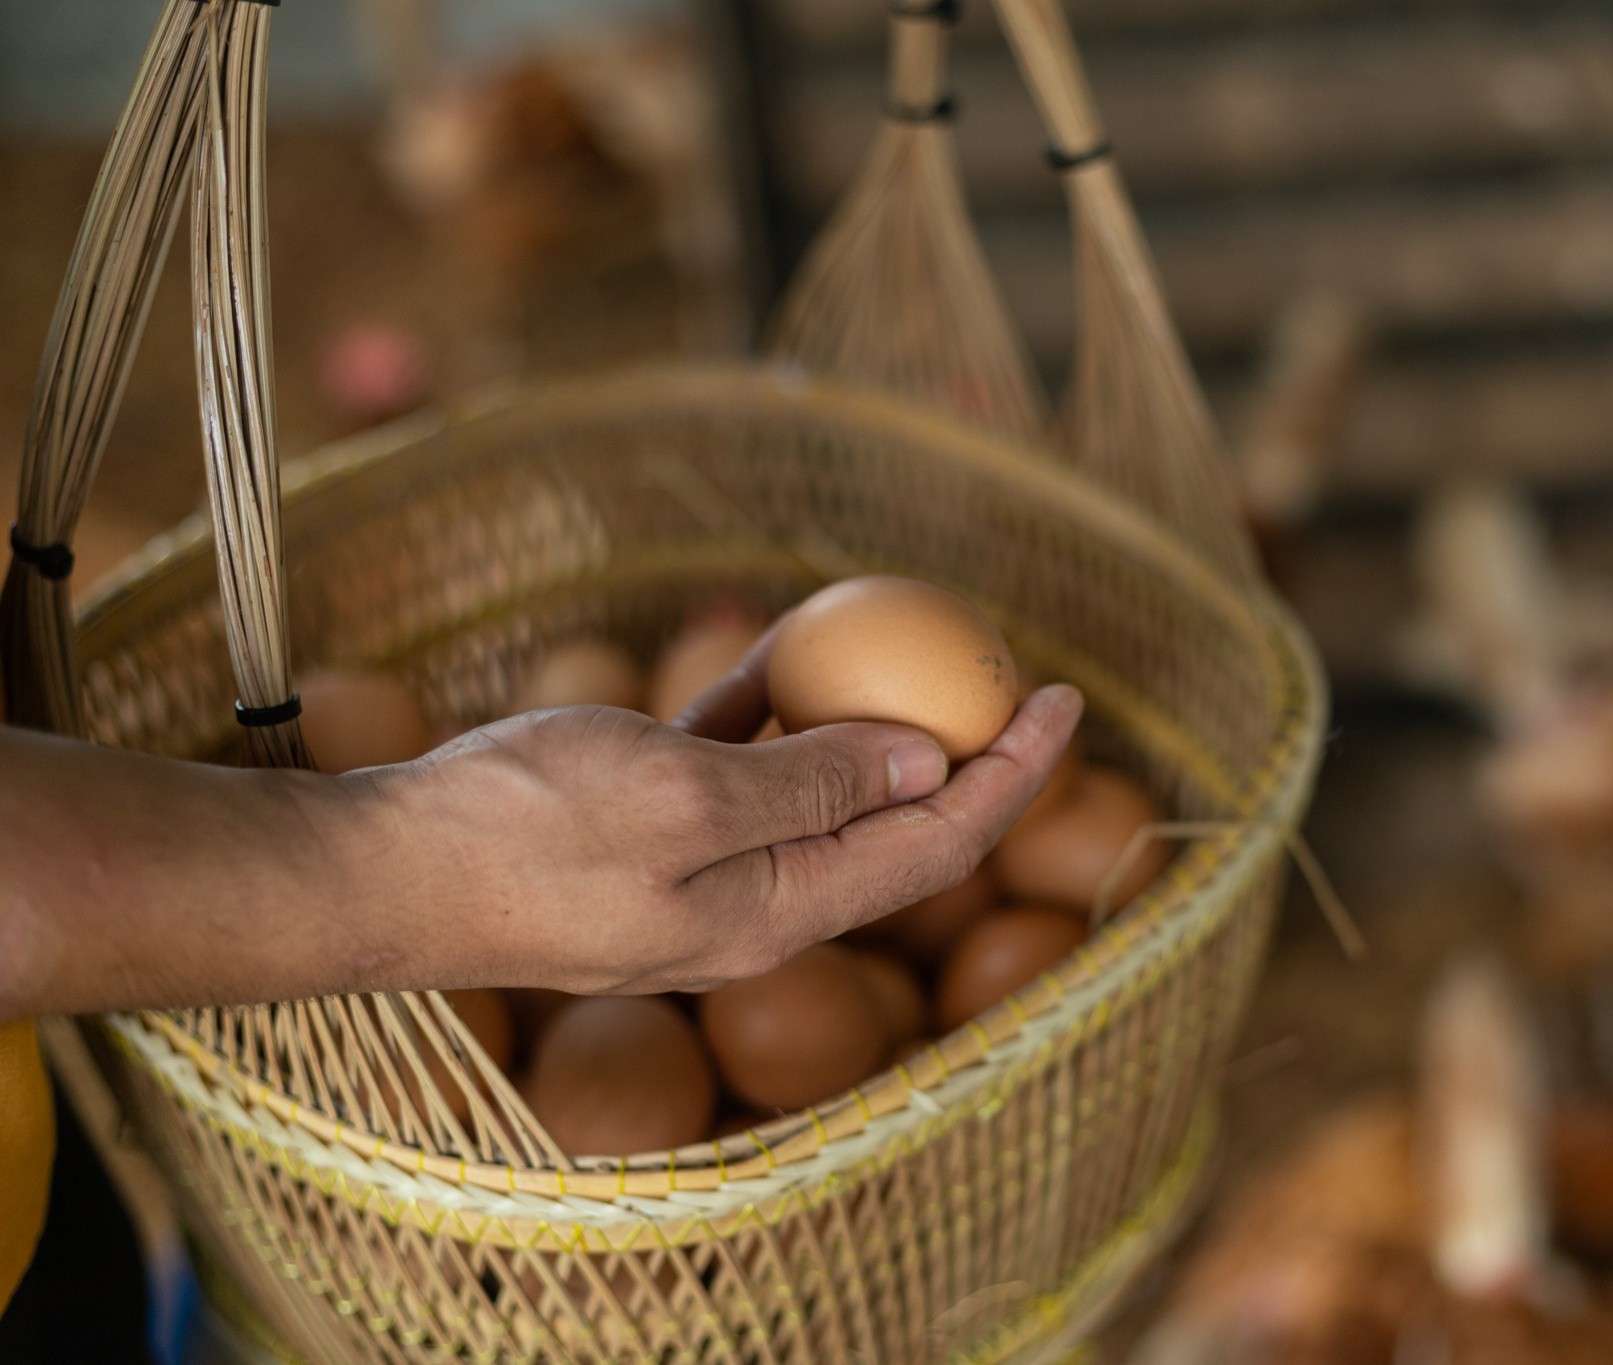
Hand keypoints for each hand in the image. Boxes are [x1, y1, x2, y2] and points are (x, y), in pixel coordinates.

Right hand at [371, 626, 1081, 995]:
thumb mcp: (684, 794)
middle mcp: (758, 903)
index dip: (1014, 774)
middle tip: (1015, 675)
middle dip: (970, 755)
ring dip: (866, 721)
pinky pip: (744, 771)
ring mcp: (703, 870)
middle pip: (898, 825)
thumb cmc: (527, 832)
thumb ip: (813, 785)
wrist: (384, 870)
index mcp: (783, 910)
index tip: (1067, 698)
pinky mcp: (649, 833)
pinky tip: (782, 654)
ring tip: (897, 644)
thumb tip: (924, 758)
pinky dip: (774, 713)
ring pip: (822, 790)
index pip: (938, 842)